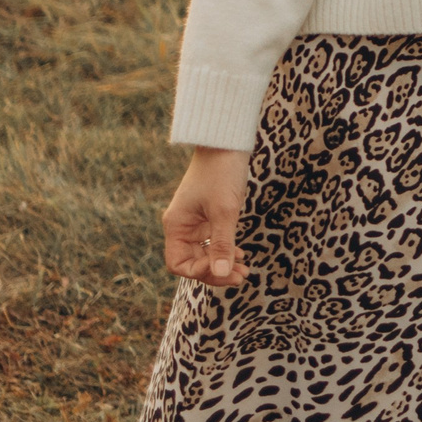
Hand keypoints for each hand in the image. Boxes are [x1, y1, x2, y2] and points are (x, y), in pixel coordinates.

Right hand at [162, 148, 250, 287]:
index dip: (199, 272)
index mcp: (176, 226)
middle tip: (242, 277)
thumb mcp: (224, 211)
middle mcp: (182, 226)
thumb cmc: (221, 173)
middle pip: (193, 261)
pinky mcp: (210, 216)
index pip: (178, 263)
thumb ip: (221, 243)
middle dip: (216, 272)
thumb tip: (220, 273)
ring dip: (223, 263)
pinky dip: (226, 249)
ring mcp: (196, 222)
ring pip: (205, 253)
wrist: (227, 144)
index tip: (222, 270)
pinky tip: (241, 254)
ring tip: (245, 271)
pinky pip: (214, 241)